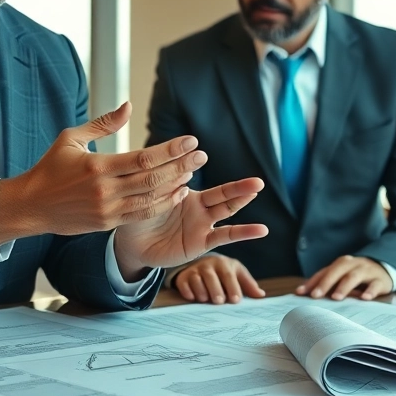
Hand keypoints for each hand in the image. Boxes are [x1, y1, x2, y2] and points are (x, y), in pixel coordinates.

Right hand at [0, 102, 204, 242]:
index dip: (170, 150)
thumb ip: (103, 123)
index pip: (142, 157)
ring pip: (151, 199)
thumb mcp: (71, 138)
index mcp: (97, 165)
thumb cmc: (50, 167)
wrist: (31, 206)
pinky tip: (177, 193)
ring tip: (192, 172)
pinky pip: (142, 214)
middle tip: (202, 155)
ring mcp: (107, 209)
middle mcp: (104, 190)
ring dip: (175, 185)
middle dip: (181, 166)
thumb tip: (128, 106)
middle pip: (152, 178)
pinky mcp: (107, 223)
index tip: (190, 141)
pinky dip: (162, 204)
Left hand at [113, 178, 267, 280]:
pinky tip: (261, 230)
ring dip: (241, 199)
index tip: (197, 150)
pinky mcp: (201, 241)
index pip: (193, 175)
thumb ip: (159, 185)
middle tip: (259, 179)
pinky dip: (244, 232)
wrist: (133, 245)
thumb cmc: (137, 217)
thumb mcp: (144, 197)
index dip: (194, 163)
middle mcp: (198, 206)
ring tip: (257, 189)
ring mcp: (202, 223)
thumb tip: (176, 170)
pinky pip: (225, 236)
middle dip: (239, 186)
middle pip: (222, 193)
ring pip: (225, 209)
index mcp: (184, 190)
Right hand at [174, 255, 265, 304]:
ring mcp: (195, 270)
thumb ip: (248, 285)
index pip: (229, 276)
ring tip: (205, 300)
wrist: (201, 264)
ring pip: (196, 279)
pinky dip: (187, 291)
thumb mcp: (236, 274)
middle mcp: (209, 265)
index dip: (233, 287)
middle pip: (212, 277)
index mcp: (225, 264)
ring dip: (201, 290)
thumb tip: (261, 296)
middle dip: (216, 289)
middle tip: (219, 301)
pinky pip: (183, 283)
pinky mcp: (183, 276)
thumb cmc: (223, 272)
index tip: (235, 300)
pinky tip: (191, 298)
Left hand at [296, 256, 393, 300]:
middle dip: (325, 283)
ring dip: (344, 286)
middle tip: (316, 296)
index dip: (312, 282)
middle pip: (337, 271)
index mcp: (341, 264)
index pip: (324, 272)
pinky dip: (370, 291)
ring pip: (354, 276)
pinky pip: (375, 284)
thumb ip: (326, 285)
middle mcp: (352, 264)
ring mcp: (367, 271)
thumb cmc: (357, 276)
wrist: (384, 270)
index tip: (300, 293)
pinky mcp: (380, 280)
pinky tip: (365, 298)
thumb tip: (303, 295)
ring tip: (336, 297)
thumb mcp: (342, 277)